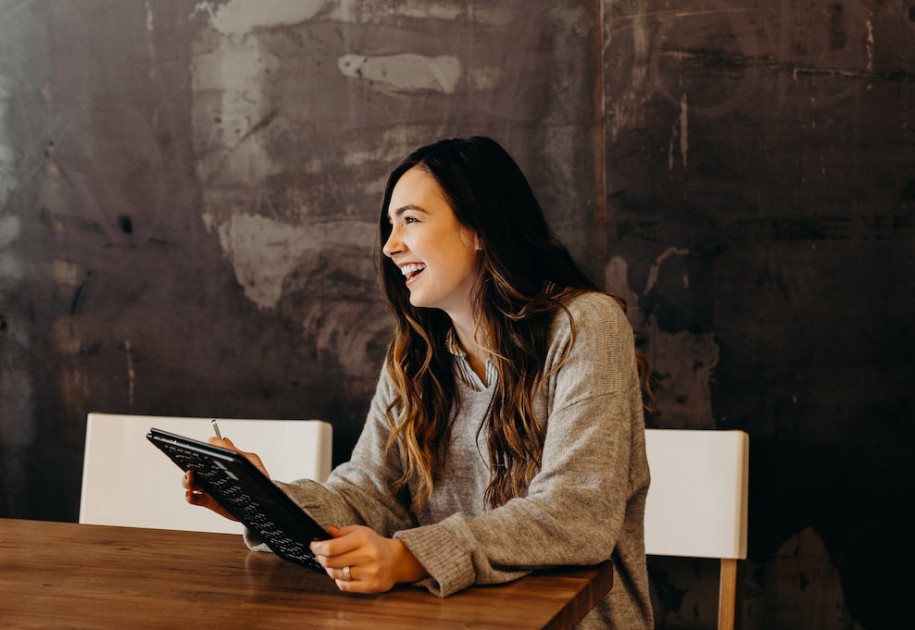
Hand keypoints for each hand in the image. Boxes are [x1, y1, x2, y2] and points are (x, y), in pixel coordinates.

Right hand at [182, 437, 269, 520]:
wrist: (265, 500)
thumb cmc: (259, 478)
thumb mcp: (251, 461)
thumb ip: (236, 451)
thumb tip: (222, 440)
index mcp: (222, 461)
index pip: (205, 453)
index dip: (199, 450)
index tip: (198, 450)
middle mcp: (213, 473)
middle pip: (193, 466)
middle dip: (188, 465)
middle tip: (192, 466)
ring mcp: (210, 487)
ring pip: (190, 482)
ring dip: (187, 480)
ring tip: (192, 478)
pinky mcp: (209, 501)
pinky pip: (193, 499)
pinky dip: (189, 496)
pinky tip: (192, 493)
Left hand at [309, 525, 428, 592]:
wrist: (397, 560)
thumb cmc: (375, 544)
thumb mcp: (360, 532)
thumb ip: (341, 532)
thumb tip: (324, 532)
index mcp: (363, 539)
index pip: (331, 547)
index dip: (317, 548)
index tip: (313, 546)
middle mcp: (367, 556)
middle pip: (330, 562)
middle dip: (320, 558)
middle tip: (320, 555)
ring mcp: (369, 572)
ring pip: (335, 574)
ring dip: (329, 569)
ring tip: (334, 564)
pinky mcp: (370, 586)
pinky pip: (344, 586)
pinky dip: (339, 580)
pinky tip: (344, 573)